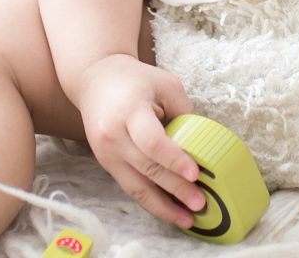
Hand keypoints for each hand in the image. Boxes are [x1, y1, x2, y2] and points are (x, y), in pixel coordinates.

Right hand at [72, 53, 206, 228]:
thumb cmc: (136, 80)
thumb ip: (184, 112)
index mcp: (129, 111)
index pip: (152, 142)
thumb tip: (203, 147)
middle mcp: (113, 136)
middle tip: (201, 203)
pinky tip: (170, 210)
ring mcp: (106, 153)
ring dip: (163, 207)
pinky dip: (151, 201)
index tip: (195, 174)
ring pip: (136, 187)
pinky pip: (130, 187)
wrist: (95, 80)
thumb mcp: (165, 84)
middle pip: (147, 168)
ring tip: (188, 219)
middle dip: (176, 189)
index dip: (174, 160)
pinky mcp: (106, 164)